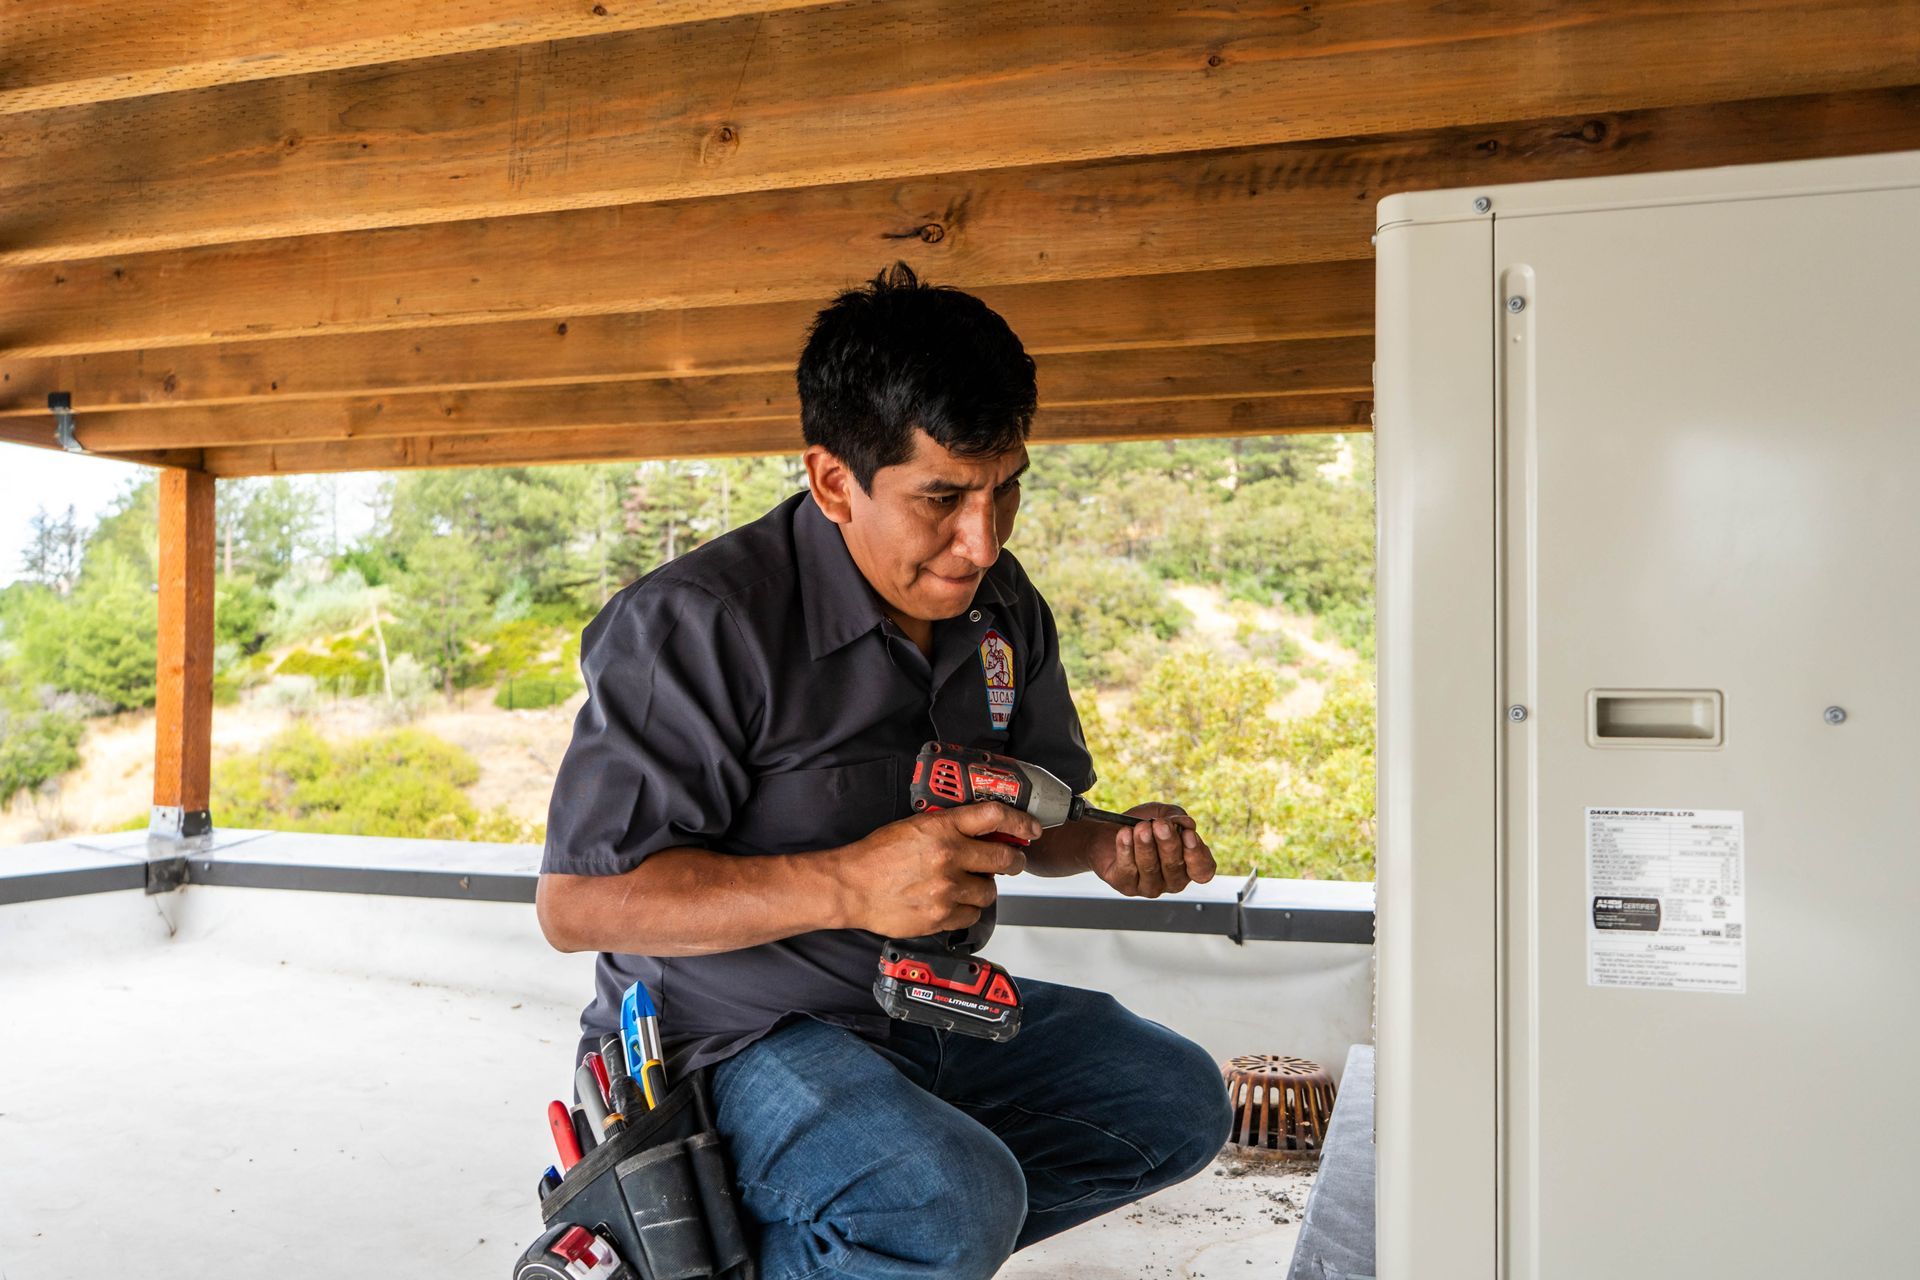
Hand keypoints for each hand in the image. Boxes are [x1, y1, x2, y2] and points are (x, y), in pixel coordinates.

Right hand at [831, 802, 1038, 937]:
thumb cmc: (877, 856)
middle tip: (1011, 861)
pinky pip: (972, 915)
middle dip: (1013, 860)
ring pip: (990, 891)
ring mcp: (946, 890)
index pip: (994, 817)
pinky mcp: (941, 917)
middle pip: (1004, 858)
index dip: (1020, 821)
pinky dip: (966, 909)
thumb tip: (982, 832)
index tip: (1031, 828)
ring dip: (984, 888)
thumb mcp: (914, 826)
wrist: (851, 886)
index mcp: (941, 828)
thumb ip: (949, 827)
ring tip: (966, 884)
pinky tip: (951, 901)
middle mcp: (948, 857)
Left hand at [1088, 803, 1215, 897]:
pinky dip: (1126, 849)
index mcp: (1188, 865)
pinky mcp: (1126, 885)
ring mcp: (1149, 886)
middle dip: (1168, 843)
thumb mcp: (1161, 814)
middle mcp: (1172, 880)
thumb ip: (1177, 816)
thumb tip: (1186, 823)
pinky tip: (1124, 834)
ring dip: (1145, 845)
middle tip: (1159, 825)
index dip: (1198, 855)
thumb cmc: (1141, 824)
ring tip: (1141, 827)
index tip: (1188, 835)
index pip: (1203, 871)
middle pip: (1175, 867)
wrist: (1107, 830)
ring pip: (1150, 868)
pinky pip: (1127, 869)